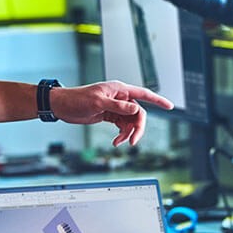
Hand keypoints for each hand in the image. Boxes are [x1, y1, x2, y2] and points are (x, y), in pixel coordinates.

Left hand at [51, 81, 173, 146]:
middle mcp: (120, 97)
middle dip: (137, 128)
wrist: (63, 106)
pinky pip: (122, 126)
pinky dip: (121, 134)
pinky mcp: (110, 115)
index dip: (158, 100)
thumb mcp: (98, 102)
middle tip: (132, 141)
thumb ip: (118, 106)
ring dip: (127, 133)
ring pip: (130, 122)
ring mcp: (115, 107)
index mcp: (120, 89)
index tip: (169, 106)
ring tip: (119, 142)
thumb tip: (135, 109)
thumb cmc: (77, 99)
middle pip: (138, 113)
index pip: (144, 94)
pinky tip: (116, 141)